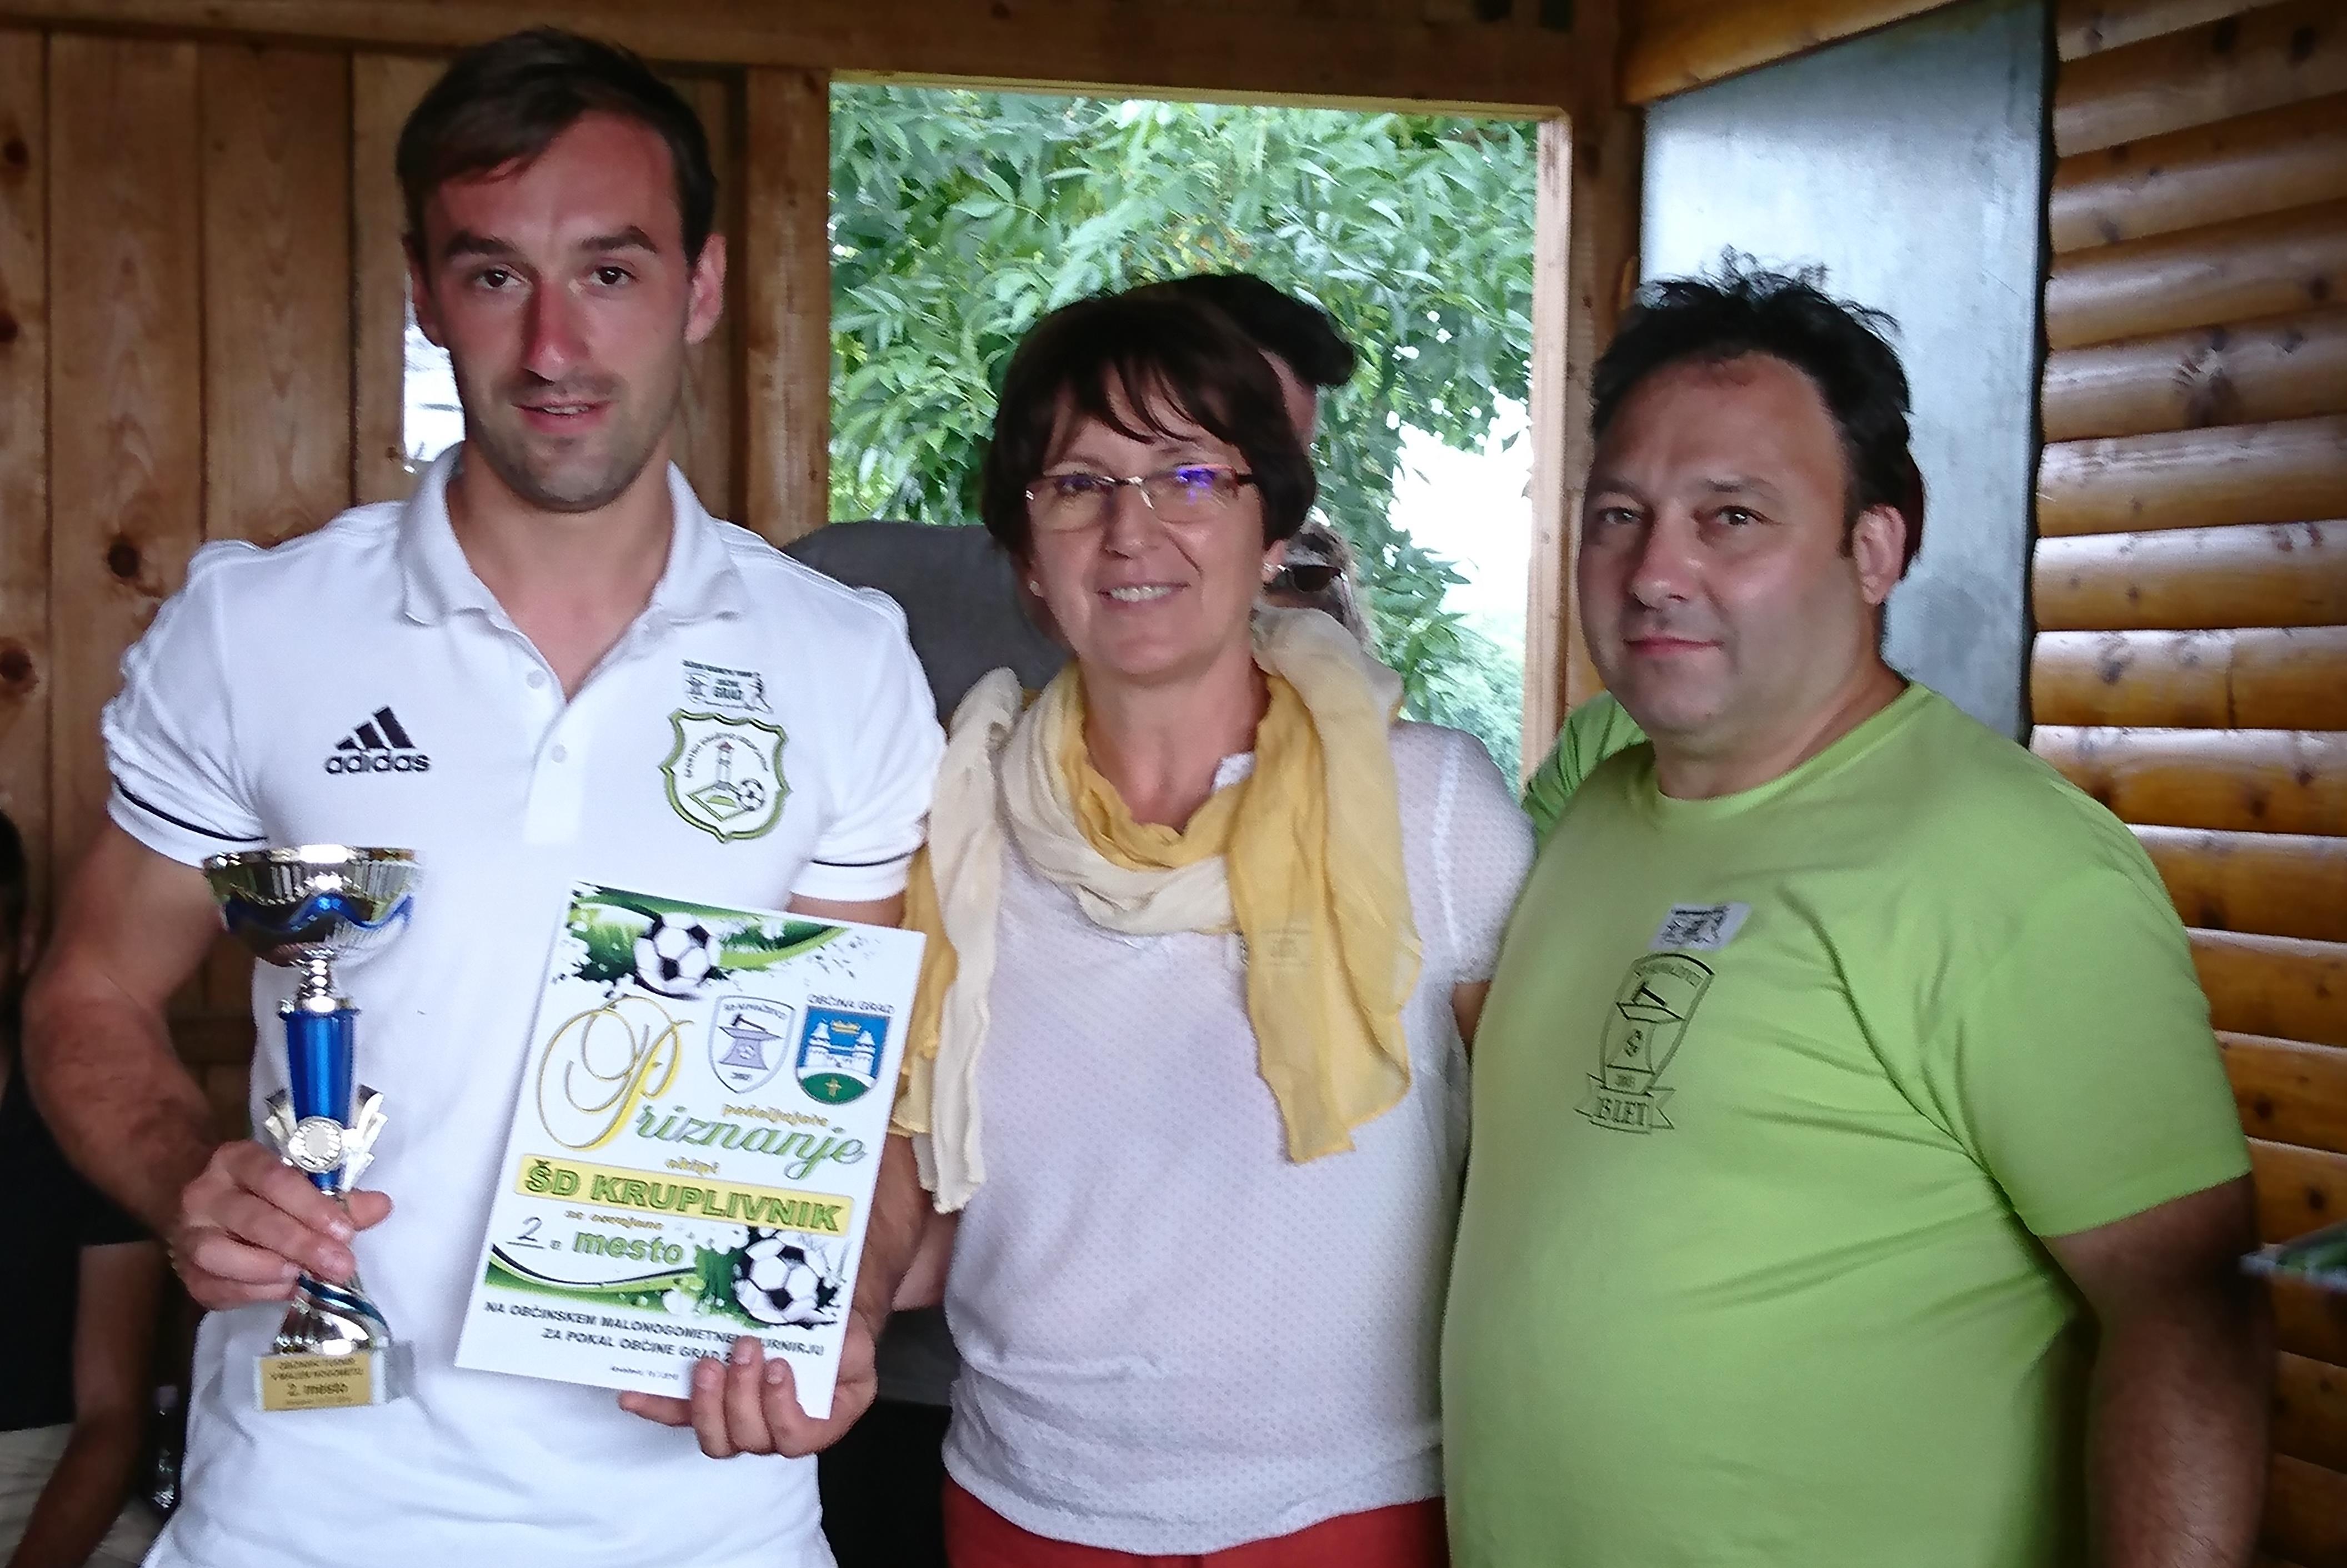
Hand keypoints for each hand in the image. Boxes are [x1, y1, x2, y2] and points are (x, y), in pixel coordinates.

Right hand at [167, 1139, 391, 1308]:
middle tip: (340, 1264)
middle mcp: (205, 1194)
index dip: (311, 1205)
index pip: (273, 1177)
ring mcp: (189, 1234)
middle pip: (252, 1218)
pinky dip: (253, 1292)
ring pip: (218, 1253)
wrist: (211, 1215)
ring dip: (268, 1269)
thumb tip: (381, 1206)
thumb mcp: (301, 1187)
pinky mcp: (186, 1273)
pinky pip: (216, 1287)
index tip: (346, 1230)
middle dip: (301, 1244)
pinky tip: (284, 1289)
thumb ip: (340, 1200)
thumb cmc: (268, 1197)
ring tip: (304, 1277)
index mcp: (236, 1160)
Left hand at [618, 1310, 879, 1458]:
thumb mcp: (856, 1342)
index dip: (781, 1409)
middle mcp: (776, 1431)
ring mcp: (739, 1421)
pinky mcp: (708, 1405)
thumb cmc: (838, 1334)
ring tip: (706, 1364)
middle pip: (750, 1439)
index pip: (798, 1438)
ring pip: (716, 1438)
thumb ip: (849, 1350)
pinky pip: (680, 1416)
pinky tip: (633, 1394)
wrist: (816, 1320)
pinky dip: (656, 1407)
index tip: (779, 1366)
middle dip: (742, 1396)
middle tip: (744, 1348)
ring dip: (706, 1403)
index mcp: (820, 1422)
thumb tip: (825, 1346)